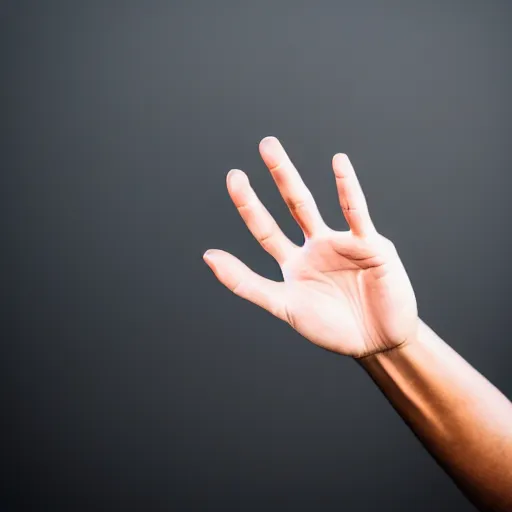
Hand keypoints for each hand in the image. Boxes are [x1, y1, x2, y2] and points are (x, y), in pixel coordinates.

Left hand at [203, 137, 417, 357]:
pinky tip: (339, 164)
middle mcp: (315, 246)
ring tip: (280, 149)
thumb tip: (208, 255)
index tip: (234, 177)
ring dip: (295, 177)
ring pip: (316, 204)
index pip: (265, 228)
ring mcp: (342, 242)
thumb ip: (246, 283)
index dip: (248, 204)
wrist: (377, 343)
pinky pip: (357, 214)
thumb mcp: (284, 306)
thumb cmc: (333, 328)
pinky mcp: (371, 245)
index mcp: (294, 263)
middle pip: (293, 204)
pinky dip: (348, 190)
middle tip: (266, 143)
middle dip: (279, 175)